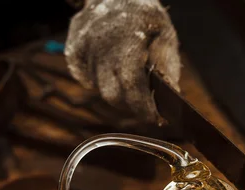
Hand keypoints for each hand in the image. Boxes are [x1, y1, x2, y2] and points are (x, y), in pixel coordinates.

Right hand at [64, 0, 180, 122]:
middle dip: (130, 106)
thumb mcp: (165, 35)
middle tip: (144, 106)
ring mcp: (84, 47)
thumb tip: (171, 98)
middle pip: (112, 94)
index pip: (132, 86)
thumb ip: (168, 66)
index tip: (155, 118)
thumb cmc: (145, 15)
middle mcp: (101, 45)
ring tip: (129, 83)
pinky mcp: (73, 49)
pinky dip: (98, 82)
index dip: (143, 107)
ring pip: (98, 88)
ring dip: (115, 92)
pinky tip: (110, 73)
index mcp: (128, 41)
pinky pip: (85, 78)